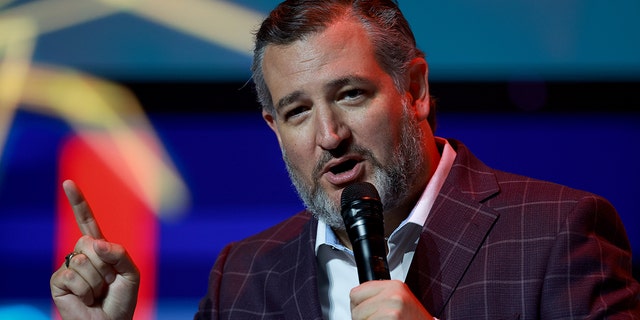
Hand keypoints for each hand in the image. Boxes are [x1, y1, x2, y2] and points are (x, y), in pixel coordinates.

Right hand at [50, 180, 139, 319]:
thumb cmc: (121, 299)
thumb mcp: (131, 273)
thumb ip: (120, 253)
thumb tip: (96, 243)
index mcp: (99, 248)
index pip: (87, 221)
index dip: (78, 203)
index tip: (68, 183)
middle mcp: (81, 253)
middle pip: (90, 242)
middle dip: (106, 264)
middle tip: (108, 282)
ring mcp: (68, 266)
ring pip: (84, 260)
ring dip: (98, 280)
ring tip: (98, 292)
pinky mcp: (58, 282)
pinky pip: (73, 275)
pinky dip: (85, 290)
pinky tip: (86, 298)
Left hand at [350, 280, 433, 319]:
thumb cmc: (413, 318)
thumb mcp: (398, 300)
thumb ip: (379, 296)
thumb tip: (356, 301)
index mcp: (393, 286)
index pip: (356, 292)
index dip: (358, 305)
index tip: (367, 311)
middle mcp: (393, 294)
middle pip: (356, 309)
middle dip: (362, 318)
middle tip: (377, 319)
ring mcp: (392, 308)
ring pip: (359, 319)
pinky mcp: (391, 318)